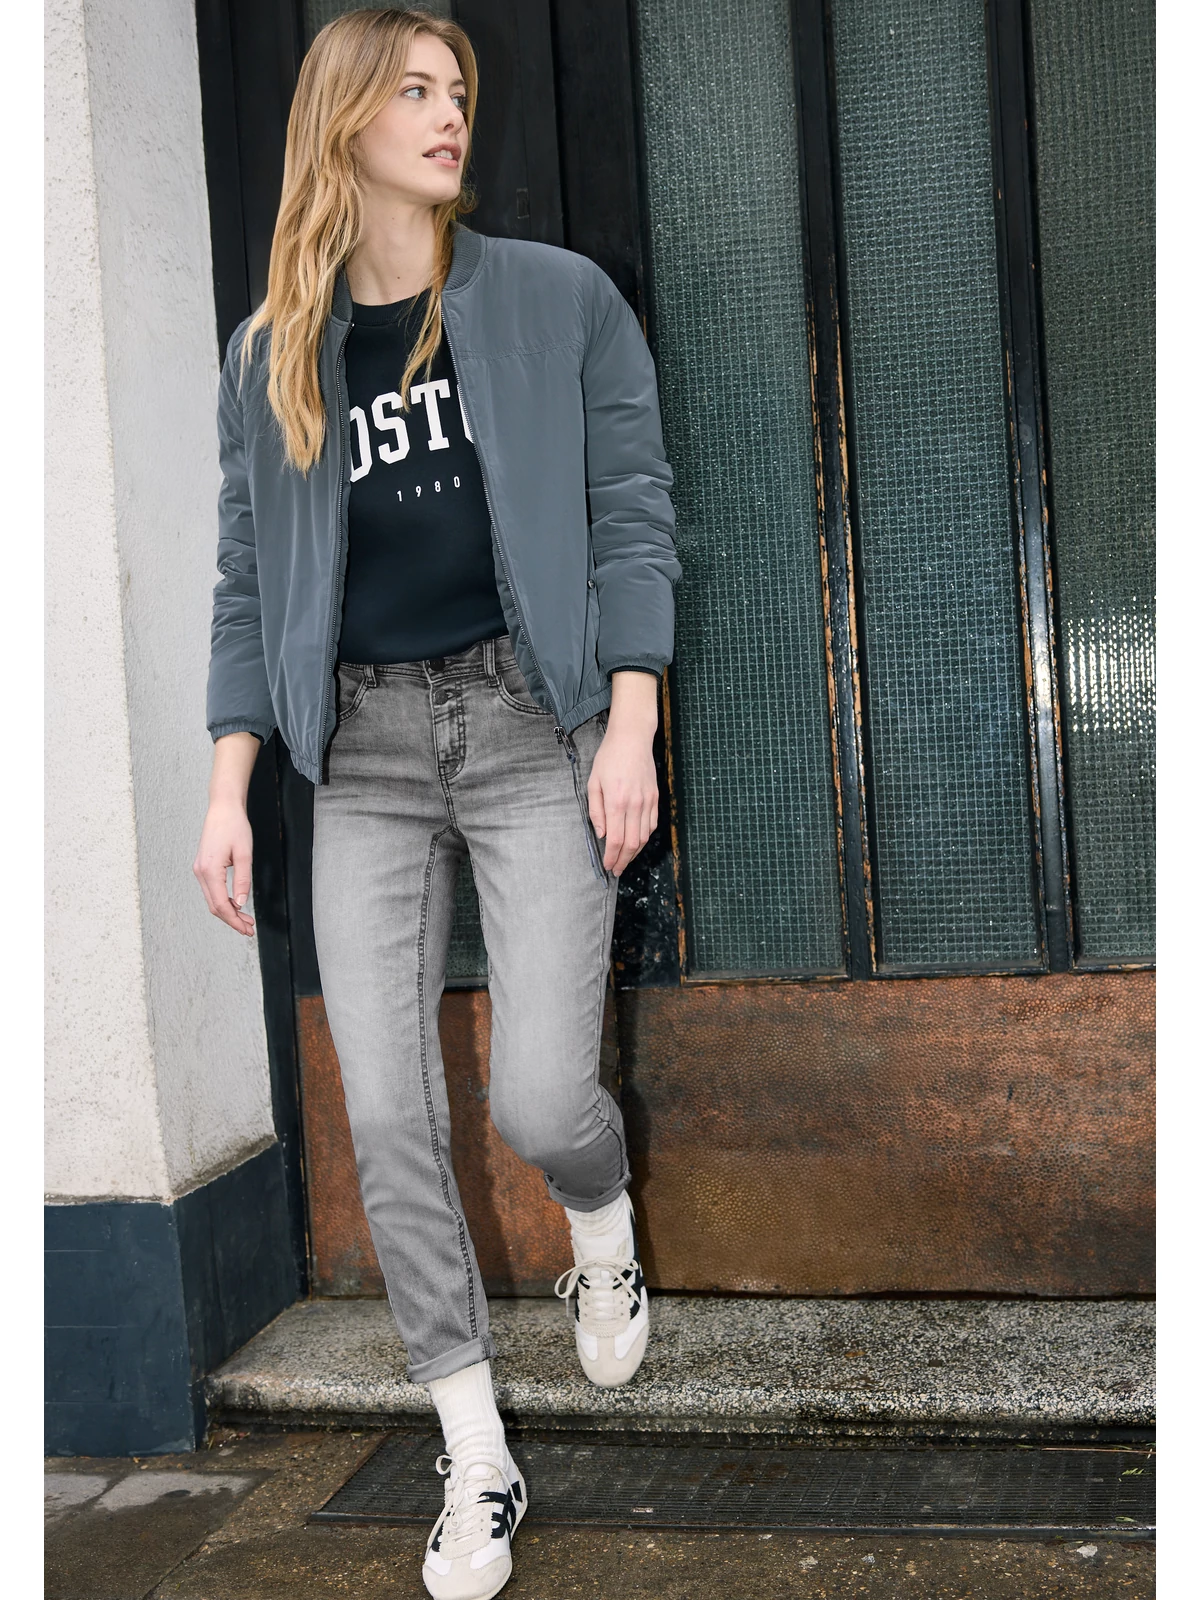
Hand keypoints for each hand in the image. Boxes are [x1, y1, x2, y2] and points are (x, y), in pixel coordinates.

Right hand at [193, 732, 260, 934]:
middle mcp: (200, 872)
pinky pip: (212, 890)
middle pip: (215, 906)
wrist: (223, 808)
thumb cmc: (235, 827)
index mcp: (209, 871)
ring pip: (212, 899)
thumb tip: (241, 903)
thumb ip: (243, 880)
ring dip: (228, 912)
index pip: (221, 905)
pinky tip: (236, 904)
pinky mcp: (203, 867)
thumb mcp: (244, 854)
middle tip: (249, 929)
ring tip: (246, 920)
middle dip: (232, 920)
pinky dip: (223, 900)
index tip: (248, 929)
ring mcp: (199, 870)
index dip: (234, 921)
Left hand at [587, 672, 659, 874]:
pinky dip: (645, 837)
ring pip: (644, 836)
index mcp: (616, 802)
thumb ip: (596, 811)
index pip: (616, 839)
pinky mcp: (655, 797)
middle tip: (616, 869)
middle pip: (632, 843)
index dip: (612, 857)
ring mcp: (648, 802)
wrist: (632, 739)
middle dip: (624, 860)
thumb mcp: (593, 783)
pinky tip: (637, 842)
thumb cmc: (609, 758)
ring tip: (625, 859)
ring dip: (635, 852)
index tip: (608, 866)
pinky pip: (652, 824)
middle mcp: (634, 805)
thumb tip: (603, 834)